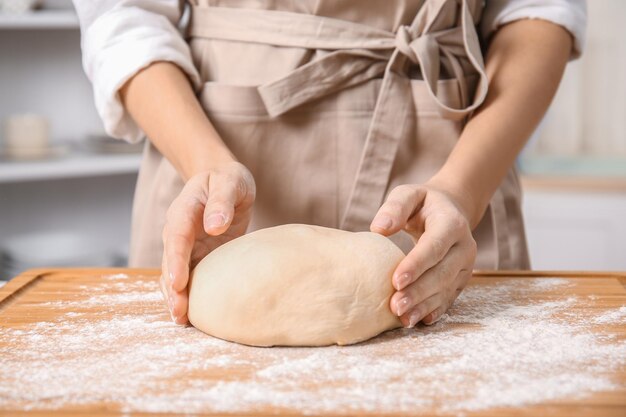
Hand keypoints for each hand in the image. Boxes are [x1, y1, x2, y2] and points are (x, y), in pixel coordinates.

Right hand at [160, 160, 255, 323]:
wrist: (223, 180)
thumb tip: (215, 226)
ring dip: (175, 296)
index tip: (179, 282)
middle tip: (179, 312)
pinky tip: (190, 316)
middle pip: (170, 261)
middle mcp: (178, 231)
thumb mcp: (230, 182)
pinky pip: (186, 277)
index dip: (176, 260)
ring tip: (181, 320)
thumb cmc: (228, 180)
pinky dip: (186, 294)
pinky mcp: (195, 256)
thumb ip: (222, 201)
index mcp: (184, 210)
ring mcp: (185, 246)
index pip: (176, 236)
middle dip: (172, 287)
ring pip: (173, 273)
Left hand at [370, 181, 476, 326]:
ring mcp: (465, 265)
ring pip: (446, 289)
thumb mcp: (408, 194)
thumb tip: (379, 228)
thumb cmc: (423, 203)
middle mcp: (464, 246)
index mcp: (452, 223)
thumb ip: (395, 207)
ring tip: (403, 319)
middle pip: (442, 273)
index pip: (434, 247)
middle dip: (418, 291)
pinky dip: (434, 310)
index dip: (417, 265)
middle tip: (395, 306)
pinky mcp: (461, 279)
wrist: (450, 209)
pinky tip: (419, 321)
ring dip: (424, 305)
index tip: (396, 281)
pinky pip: (449, 297)